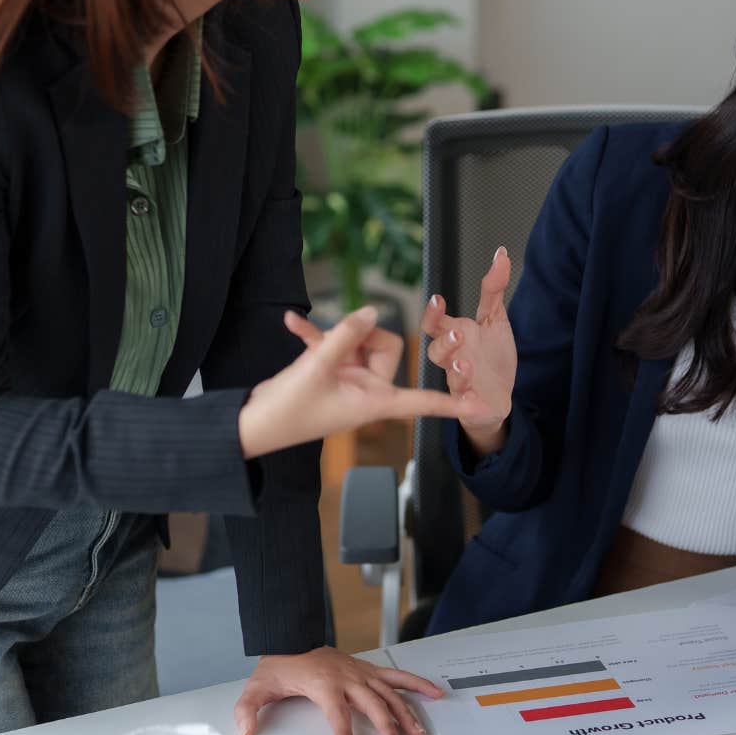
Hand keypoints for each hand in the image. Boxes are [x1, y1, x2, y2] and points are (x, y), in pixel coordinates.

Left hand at [234, 647, 441, 734]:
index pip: (337, 713)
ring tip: (418, 732)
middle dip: (385, 728)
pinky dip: (416, 684)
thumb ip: (249, 709)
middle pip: (372, 704)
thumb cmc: (280, 664)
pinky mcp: (367, 670)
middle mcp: (347, 677)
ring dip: (405, 712)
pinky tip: (433, 693)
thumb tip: (246, 728)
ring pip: (390, 692)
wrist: (291, 638)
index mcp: (324, 683)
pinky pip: (396, 676)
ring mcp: (360, 672)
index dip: (343, 734)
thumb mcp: (259, 688)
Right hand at [237, 306, 486, 458]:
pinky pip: (330, 344)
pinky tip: (292, 324)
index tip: (481, 403)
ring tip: (306, 336)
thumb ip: (345, 336)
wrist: (254, 423)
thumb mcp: (318, 368)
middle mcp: (367, 389)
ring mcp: (348, 379)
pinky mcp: (328, 370)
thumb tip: (370, 310)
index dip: (451, 402)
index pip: (423, 401)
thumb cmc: (289, 409)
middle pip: (386, 347)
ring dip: (333, 334)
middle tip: (335, 342)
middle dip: (361, 335)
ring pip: (358, 340)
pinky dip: (312, 335)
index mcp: (374, 401)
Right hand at [418, 247, 516, 444]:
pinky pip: (461, 393)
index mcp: (455, 334)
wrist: (499, 396)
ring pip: (446, 369)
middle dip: (442, 337)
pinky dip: (464, 384)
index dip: (433, 312)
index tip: (438, 299)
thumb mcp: (496, 320)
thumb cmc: (491, 357)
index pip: (435, 322)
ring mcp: (458, 378)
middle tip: (456, 330)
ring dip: (453, 362)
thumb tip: (501, 254)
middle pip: (434, 346)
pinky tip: (470, 374)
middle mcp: (452, 355)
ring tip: (464, 357)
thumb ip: (493, 289)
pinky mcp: (468, 399)